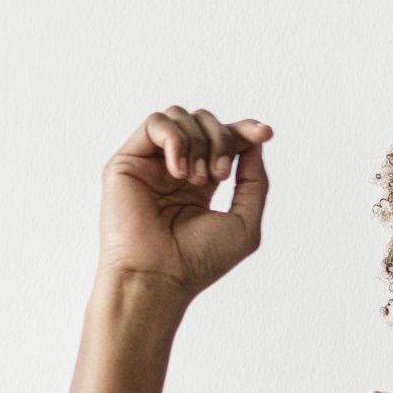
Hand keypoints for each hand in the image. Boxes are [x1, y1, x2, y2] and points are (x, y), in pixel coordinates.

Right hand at [97, 107, 272, 303]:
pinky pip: (156, 122)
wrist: (159, 276)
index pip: (225, 139)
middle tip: (219, 176)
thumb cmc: (199, 259)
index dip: (245, 130)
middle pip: (205, 121)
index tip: (265, 133)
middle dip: (223, 139)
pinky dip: (176, 140)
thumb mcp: (245, 222)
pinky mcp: (128, 160)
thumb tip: (256, 140)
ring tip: (197, 179)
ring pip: (180, 116)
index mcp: (203, 183)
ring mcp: (151, 163)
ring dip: (199, 142)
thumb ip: (255, 181)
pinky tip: (179, 173)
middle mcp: (175, 168)